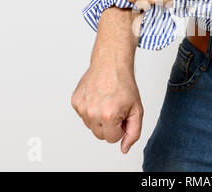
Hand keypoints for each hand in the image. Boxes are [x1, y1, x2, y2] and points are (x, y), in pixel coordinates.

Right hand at [72, 7, 142, 153]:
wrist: (111, 63)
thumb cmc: (124, 84)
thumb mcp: (137, 110)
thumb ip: (133, 132)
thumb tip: (124, 148)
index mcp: (109, 115)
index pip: (112, 139)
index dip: (121, 128)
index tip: (123, 114)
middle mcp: (92, 112)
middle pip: (100, 135)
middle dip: (110, 125)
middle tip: (116, 107)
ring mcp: (81, 107)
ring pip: (91, 126)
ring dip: (100, 118)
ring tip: (107, 101)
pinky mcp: (75, 101)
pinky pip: (84, 115)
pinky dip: (91, 109)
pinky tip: (98, 97)